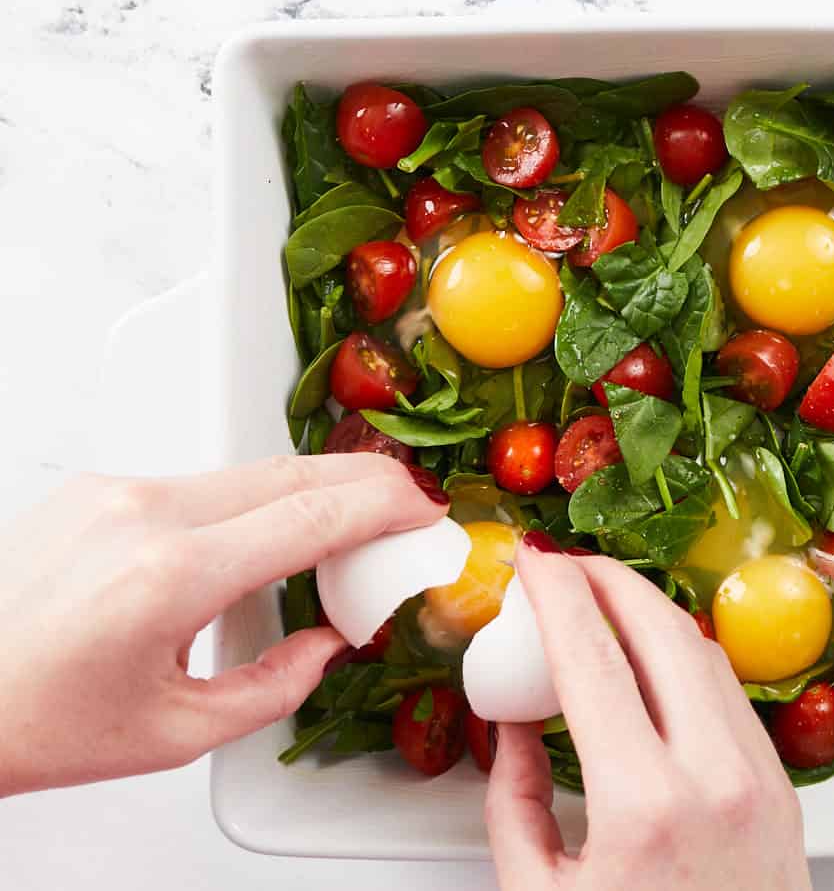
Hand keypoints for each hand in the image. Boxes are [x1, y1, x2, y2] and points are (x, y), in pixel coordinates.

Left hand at [0, 454, 447, 795]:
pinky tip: (259, 540)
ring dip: (308, 492)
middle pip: (290, 472)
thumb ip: (276, 686)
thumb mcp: (175, 733)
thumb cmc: (30, 721)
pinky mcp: (97, 485)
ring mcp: (114, 488)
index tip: (424, 511)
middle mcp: (141, 511)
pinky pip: (201, 482)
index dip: (385, 507)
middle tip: (406, 506)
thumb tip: (328, 644)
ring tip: (341, 533)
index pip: (313, 515)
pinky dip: (250, 502)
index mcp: (169, 575)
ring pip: (248, 472)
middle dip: (364, 483)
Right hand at [485, 538, 812, 890]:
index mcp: (645, 807)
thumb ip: (512, 801)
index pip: (594, 660)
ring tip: (606, 601)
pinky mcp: (781, 789)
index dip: (558, 595)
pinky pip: (731, 694)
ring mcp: (759, 781)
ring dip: (652, 612)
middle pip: (663, 632)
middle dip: (611, 579)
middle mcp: (716, 781)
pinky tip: (654, 655)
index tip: (534, 563)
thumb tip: (510, 727)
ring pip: (706, 653)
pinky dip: (687, 655)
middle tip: (569, 566)